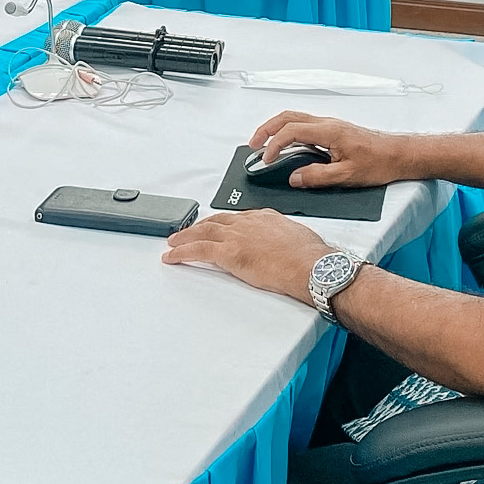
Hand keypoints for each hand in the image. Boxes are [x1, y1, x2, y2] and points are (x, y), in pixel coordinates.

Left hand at [163, 210, 335, 303]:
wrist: (312, 265)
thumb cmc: (311, 257)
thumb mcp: (297, 239)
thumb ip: (284, 240)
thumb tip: (284, 248)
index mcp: (265, 217)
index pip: (237, 218)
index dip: (223, 223)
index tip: (217, 227)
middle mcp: (248, 222)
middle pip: (215, 221)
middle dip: (199, 226)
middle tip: (187, 231)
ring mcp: (236, 236)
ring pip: (202, 232)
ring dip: (185, 237)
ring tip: (174, 242)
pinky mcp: (228, 252)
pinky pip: (198, 250)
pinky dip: (181, 252)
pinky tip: (172, 256)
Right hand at [246, 112, 410, 188]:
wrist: (400, 154)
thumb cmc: (380, 162)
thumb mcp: (347, 176)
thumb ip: (317, 177)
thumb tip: (294, 178)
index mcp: (328, 131)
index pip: (291, 131)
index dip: (274, 145)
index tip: (265, 160)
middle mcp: (327, 123)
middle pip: (288, 117)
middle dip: (266, 129)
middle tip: (253, 145)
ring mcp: (330, 125)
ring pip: (295, 119)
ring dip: (277, 129)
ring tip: (265, 145)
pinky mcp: (334, 131)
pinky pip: (305, 126)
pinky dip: (289, 133)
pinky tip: (289, 147)